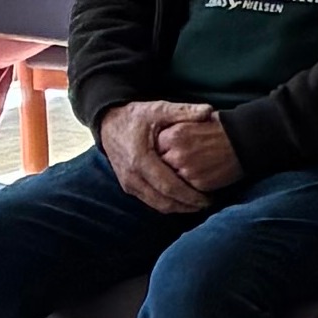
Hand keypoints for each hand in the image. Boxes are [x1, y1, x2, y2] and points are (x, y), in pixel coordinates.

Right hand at [95, 101, 211, 211]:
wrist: (108, 123)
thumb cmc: (136, 116)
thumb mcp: (158, 109)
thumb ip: (184, 111)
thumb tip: (208, 111)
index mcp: (140, 160)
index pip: (168, 186)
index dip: (189, 196)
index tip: (209, 199)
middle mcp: (132, 176)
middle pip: (163, 201)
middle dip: (187, 206)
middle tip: (208, 204)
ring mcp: (128, 183)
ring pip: (156, 204)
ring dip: (178, 208)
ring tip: (198, 204)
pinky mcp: (128, 185)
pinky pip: (149, 200)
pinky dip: (167, 203)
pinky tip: (182, 200)